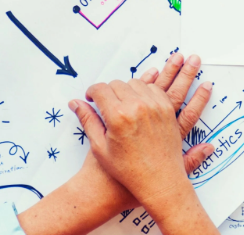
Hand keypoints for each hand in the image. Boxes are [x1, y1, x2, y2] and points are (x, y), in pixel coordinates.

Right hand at [69, 55, 213, 212]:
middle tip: (108, 93)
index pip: (102, 90)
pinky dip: (159, 85)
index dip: (94, 91)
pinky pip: (162, 91)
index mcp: (118, 116)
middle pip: (121, 84)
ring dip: (139, 80)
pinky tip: (164, 79)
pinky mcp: (168, 114)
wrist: (156, 183)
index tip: (92, 95)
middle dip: (112, 86)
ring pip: (143, 83)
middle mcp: (138, 108)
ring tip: (168, 60)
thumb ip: (88, 120)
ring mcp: (156, 109)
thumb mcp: (100, 148)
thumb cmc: (126, 171)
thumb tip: (75, 103)